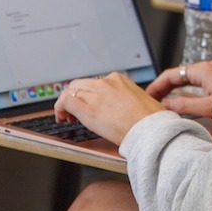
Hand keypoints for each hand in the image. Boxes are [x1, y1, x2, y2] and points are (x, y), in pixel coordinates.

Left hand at [53, 72, 167, 146]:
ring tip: (66, 117)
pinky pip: (66, 102)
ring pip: (71, 91)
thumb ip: (128, 99)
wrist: (152, 130)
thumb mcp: (142, 101)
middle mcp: (106, 83)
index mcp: (119, 79)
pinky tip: (62, 118)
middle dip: (75, 96)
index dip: (87, 94)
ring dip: (65, 103)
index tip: (88, 104)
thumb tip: (125, 108)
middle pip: (80, 84)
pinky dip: (59, 108)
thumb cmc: (151, 121)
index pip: (95, 83)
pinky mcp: (88, 109)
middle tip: (73, 112)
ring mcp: (96, 94)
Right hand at [145, 61, 211, 117]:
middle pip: (178, 76)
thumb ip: (183, 105)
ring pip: (188, 80)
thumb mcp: (207, 107)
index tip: (147, 96)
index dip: (157, 85)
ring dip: (175, 90)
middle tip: (152, 100)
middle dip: (164, 87)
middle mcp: (207, 68)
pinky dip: (186, 91)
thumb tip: (163, 105)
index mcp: (202, 70)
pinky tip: (182, 101)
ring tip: (164, 102)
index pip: (171, 74)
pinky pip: (197, 83)